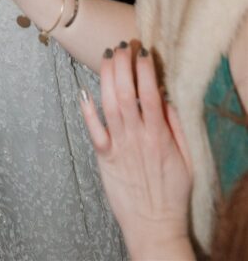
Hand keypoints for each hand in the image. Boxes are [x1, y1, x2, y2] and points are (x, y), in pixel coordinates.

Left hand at [80, 42, 193, 260]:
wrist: (154, 225)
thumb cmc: (172, 192)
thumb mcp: (187, 159)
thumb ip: (177, 126)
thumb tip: (167, 96)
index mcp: (159, 135)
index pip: (151, 93)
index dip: (145, 68)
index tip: (144, 51)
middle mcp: (136, 136)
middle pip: (126, 92)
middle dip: (123, 64)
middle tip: (122, 46)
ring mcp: (118, 146)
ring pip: (109, 103)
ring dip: (106, 77)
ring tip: (107, 57)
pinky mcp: (104, 157)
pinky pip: (93, 130)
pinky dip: (87, 111)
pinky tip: (83, 91)